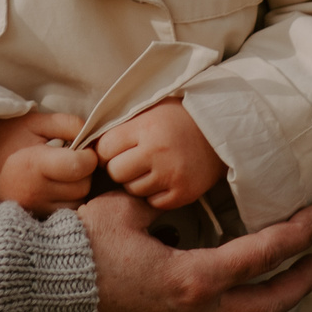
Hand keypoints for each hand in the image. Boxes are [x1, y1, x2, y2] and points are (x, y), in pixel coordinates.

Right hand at [0, 109, 95, 212]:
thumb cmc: (10, 136)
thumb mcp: (37, 122)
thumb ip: (69, 124)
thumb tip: (94, 139)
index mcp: (35, 165)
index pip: (80, 167)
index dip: (89, 156)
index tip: (83, 149)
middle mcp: (35, 192)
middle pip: (82, 187)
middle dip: (85, 172)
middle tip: (72, 159)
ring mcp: (34, 209)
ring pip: (77, 203)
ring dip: (78, 188)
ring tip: (63, 174)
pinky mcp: (34, 218)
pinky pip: (66, 213)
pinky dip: (68, 200)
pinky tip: (57, 187)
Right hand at [82, 193, 311, 311]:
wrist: (33, 302)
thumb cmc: (76, 252)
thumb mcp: (122, 209)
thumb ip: (158, 204)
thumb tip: (171, 201)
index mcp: (194, 277)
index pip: (264, 254)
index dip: (297, 233)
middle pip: (268, 306)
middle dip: (301, 283)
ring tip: (276, 296)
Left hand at [97, 99, 225, 211]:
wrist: (222, 131)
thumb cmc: (181, 118)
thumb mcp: (151, 109)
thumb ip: (123, 125)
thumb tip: (89, 143)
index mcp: (146, 127)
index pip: (104, 148)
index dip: (106, 151)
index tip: (115, 149)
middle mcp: (156, 152)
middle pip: (115, 172)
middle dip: (119, 167)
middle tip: (133, 160)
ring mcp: (171, 175)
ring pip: (132, 189)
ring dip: (137, 181)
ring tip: (152, 167)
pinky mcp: (183, 193)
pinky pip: (153, 202)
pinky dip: (154, 194)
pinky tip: (164, 178)